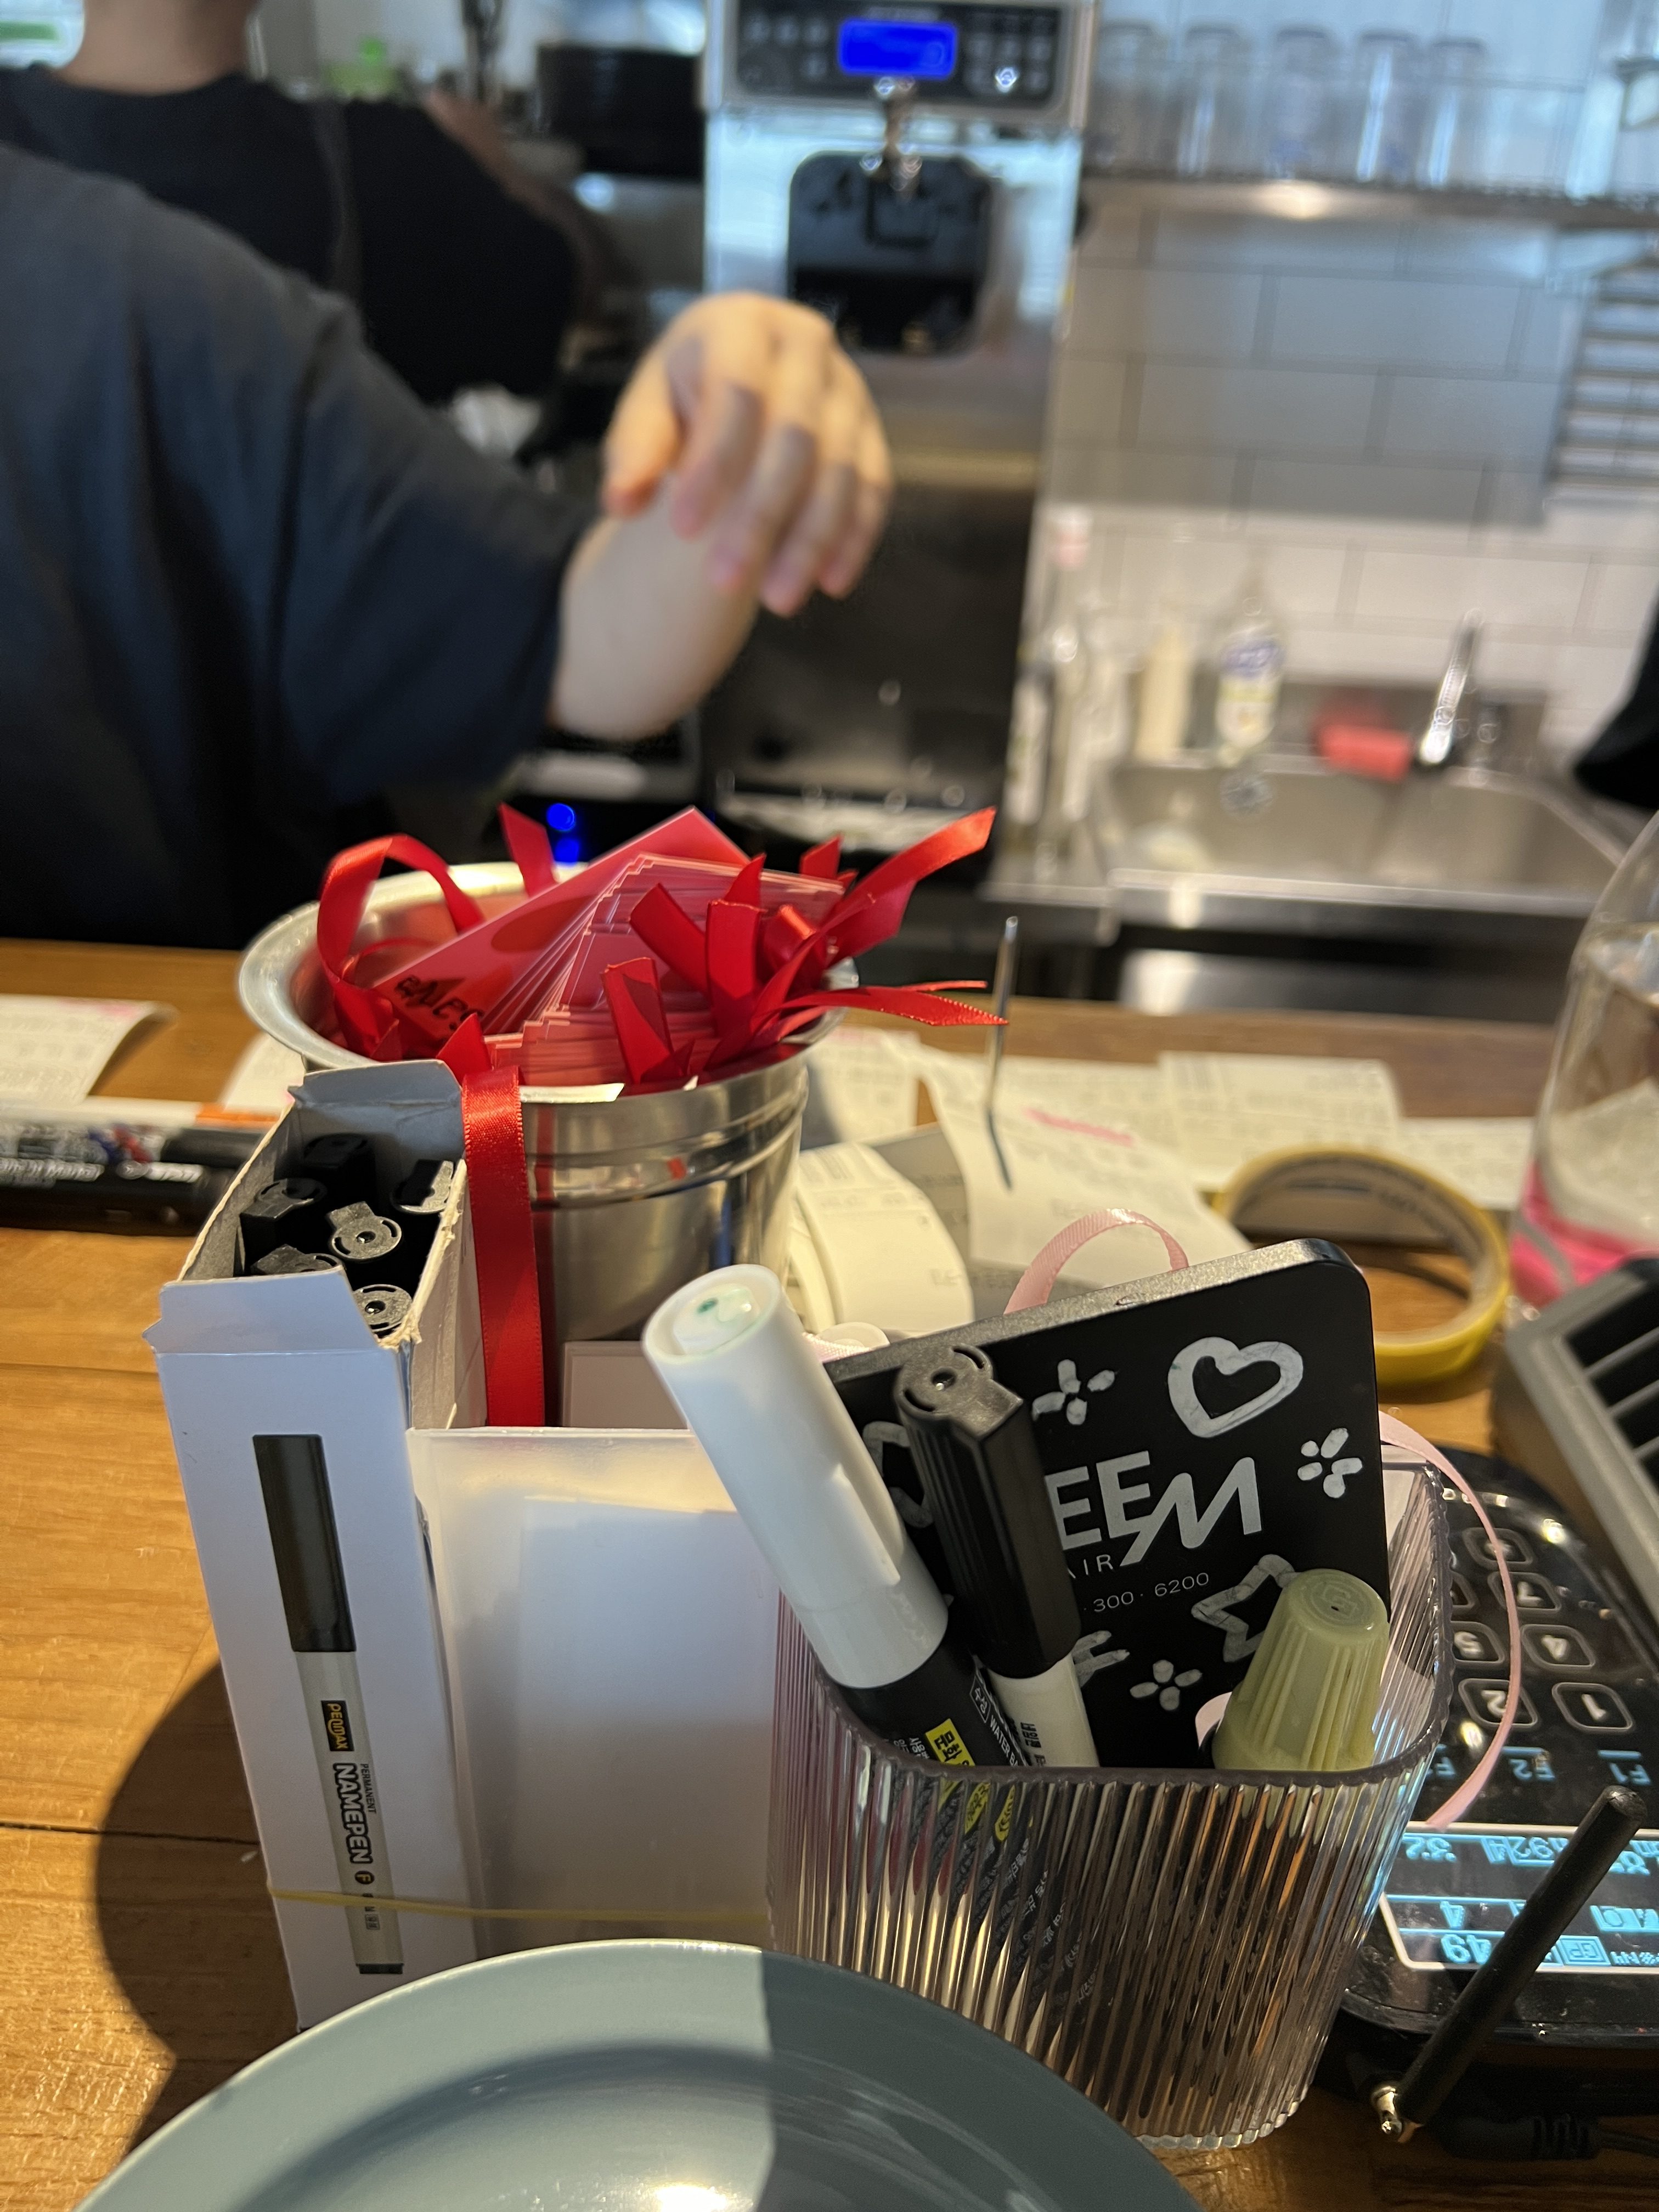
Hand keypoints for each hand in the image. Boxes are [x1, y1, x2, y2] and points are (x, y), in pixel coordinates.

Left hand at [602, 294, 892, 616]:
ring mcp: (848, 390)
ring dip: (811, 539)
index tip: (682, 529)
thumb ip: (635, 451)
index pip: (736, 392)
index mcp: (741, 324)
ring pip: (841, 468)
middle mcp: (806, 345)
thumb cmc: (686, 398)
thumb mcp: (648, 412)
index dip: (713, 463)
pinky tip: (829, 584)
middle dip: (760, 515)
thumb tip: (620, 501)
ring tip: (777, 600)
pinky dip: (853, 539)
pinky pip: (875, 488)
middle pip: (794, 434)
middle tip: (723, 581)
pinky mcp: (871, 434)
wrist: (734, 385)